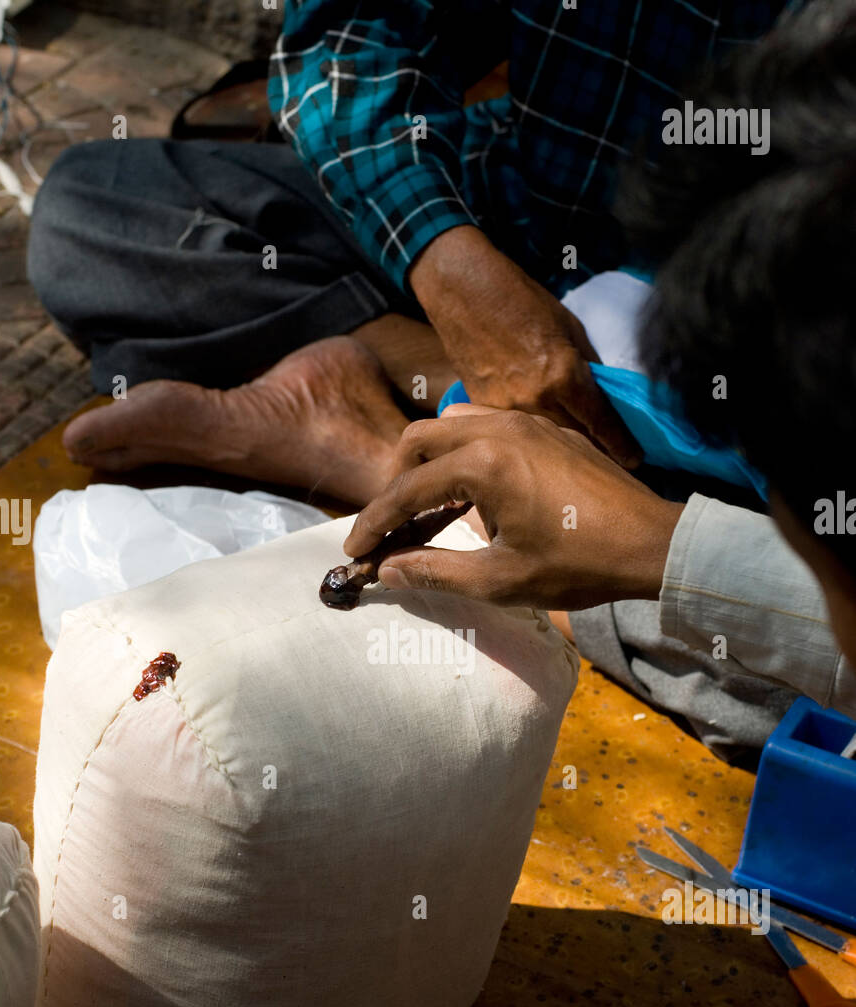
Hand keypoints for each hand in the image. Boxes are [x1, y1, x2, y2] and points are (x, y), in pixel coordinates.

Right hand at [345, 406, 683, 609]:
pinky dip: (463, 454)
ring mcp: (526, 423)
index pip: (407, 490)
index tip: (356, 550)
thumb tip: (388, 571)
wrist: (652, 544)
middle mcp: (499, 429)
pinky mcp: (548, 430)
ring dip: (428, 461)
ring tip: (427, 507)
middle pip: (418, 440)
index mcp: (483, 464)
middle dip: (394, 483)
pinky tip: (473, 495)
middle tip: (390, 526)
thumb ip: (435, 571)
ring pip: (452, 424)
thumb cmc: (579, 565)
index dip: (375, 524)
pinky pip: (487, 427)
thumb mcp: (500, 580)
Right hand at [409, 226, 640, 467]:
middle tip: (609, 456)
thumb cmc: (521, 301)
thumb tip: (604, 395)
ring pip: (542, 442)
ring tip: (574, 452)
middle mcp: (536, 400)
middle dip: (595, 449)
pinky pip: (513, 431)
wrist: (465, 291)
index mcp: (563, 376)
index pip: (602, 423)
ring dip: (561, 447)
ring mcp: (506, 409)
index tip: (634, 460)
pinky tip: (535, 437)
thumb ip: (587, 366)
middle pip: (575, 440)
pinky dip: (527, 434)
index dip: (621, 445)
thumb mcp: (569, 327)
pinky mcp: (483, 411)